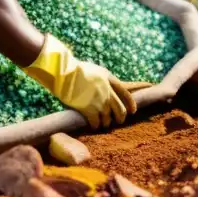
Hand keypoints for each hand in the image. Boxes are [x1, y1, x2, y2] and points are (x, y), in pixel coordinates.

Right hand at [23, 34, 137, 128]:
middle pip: (120, 110)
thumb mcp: (93, 70)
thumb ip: (101, 79)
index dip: (131, 104)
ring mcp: (100, 101)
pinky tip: (93, 127)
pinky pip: (97, 123)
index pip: (126, 93)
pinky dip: (95, 126)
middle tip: (117, 121)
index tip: (133, 110)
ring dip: (106, 123)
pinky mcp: (90, 110)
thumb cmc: (74, 69)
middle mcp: (108, 91)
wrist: (64, 72)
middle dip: (120, 118)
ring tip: (101, 125)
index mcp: (109, 78)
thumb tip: (104, 88)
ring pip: (109, 119)